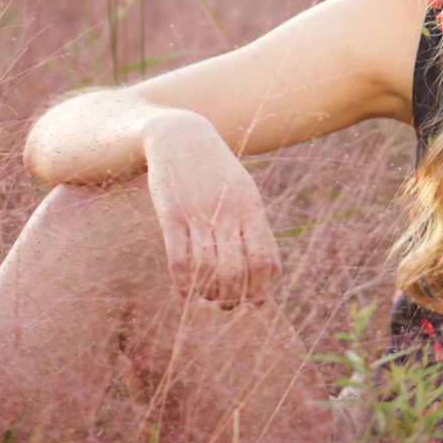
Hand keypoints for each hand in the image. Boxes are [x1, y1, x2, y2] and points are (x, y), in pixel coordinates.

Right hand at [141, 111, 280, 309]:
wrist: (181, 136)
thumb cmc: (218, 172)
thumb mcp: (245, 193)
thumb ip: (257, 230)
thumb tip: (271, 272)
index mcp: (251, 208)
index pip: (263, 259)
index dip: (261, 287)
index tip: (255, 301)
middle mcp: (227, 213)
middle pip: (235, 270)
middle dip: (233, 297)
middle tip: (228, 305)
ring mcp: (197, 214)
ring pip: (207, 269)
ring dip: (210, 293)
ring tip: (210, 299)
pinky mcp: (170, 215)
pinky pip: (178, 259)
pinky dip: (184, 284)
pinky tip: (186, 295)